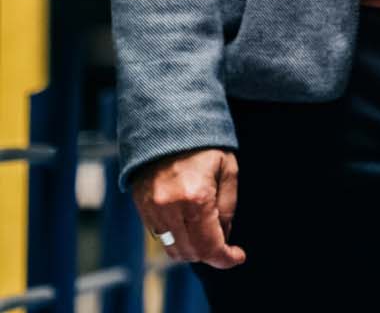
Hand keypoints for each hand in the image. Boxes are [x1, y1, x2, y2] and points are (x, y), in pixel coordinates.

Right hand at [130, 148, 244, 267]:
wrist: (168, 122)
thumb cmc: (204, 142)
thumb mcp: (227, 168)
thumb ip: (227, 205)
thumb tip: (224, 234)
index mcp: (196, 197)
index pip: (210, 245)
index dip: (226, 257)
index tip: (237, 257)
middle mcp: (170, 208)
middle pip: (190, 252)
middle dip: (210, 252)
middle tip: (225, 242)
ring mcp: (152, 210)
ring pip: (173, 249)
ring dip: (192, 248)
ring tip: (208, 231)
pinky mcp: (141, 208)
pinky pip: (160, 236)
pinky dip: (177, 237)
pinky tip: (189, 222)